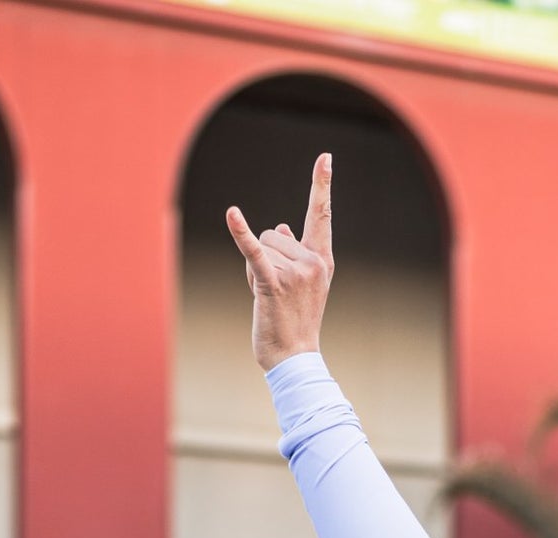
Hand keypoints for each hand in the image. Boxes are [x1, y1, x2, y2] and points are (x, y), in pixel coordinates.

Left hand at [226, 152, 334, 372]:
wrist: (294, 358)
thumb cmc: (294, 322)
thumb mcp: (301, 284)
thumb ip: (294, 251)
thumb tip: (284, 224)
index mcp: (322, 260)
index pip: (321, 215)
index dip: (322, 185)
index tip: (325, 158)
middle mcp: (313, 262)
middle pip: (273, 233)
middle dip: (265, 257)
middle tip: (277, 292)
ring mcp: (295, 273)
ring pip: (259, 246)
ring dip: (254, 270)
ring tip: (268, 297)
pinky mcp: (274, 283)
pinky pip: (254, 251)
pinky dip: (241, 234)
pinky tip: (232, 213)